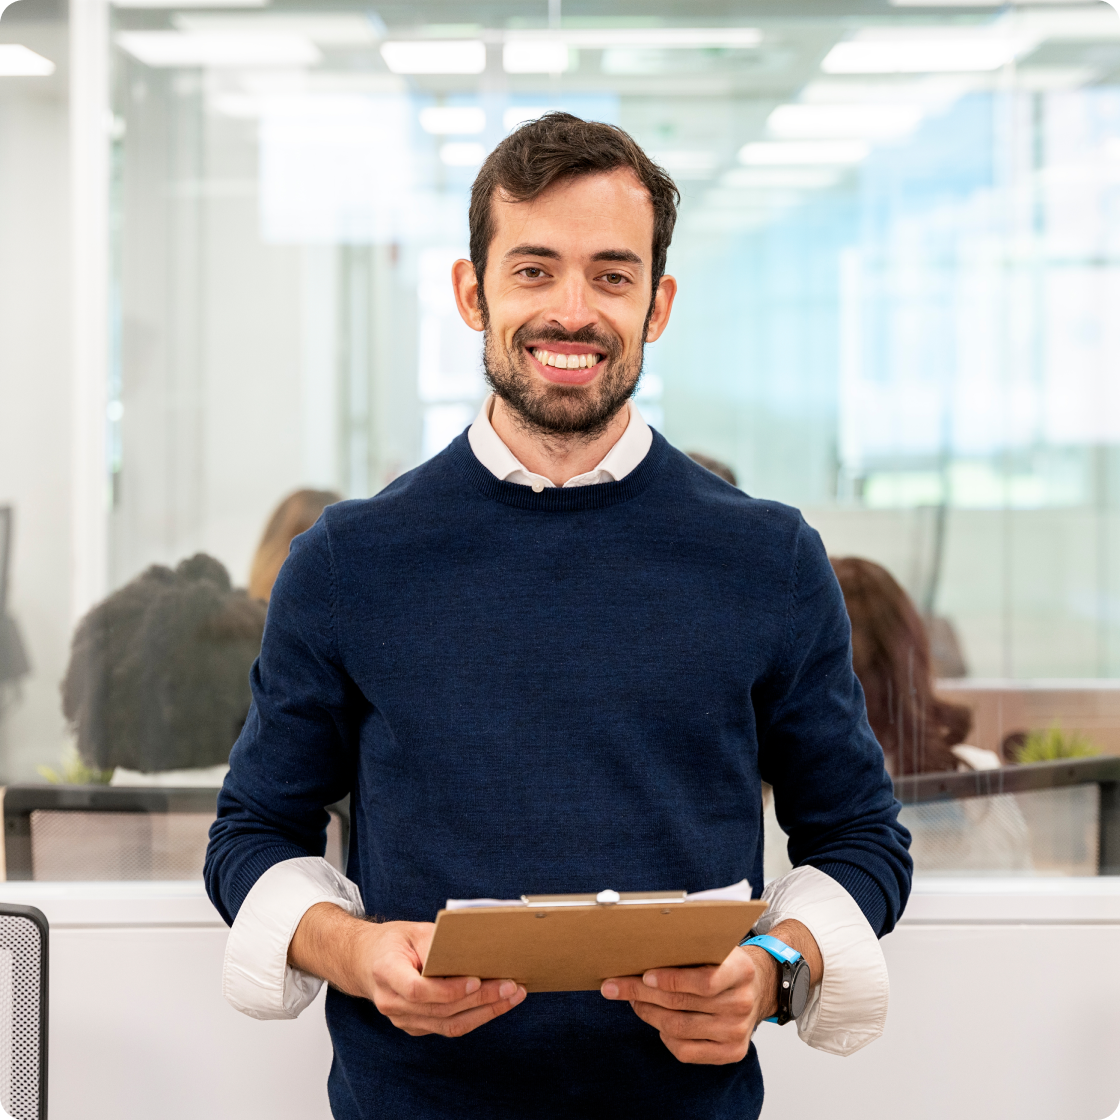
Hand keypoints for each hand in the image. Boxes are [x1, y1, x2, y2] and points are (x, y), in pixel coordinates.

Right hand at [288, 903, 525, 1038]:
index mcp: (386, 972)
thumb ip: (439, 942)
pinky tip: (496, 1004)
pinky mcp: (415, 1027)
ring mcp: (402, 1020)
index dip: (449, 989)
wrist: (365, 963)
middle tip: (510, 986)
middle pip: (441, 1010)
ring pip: (448, 1025)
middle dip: (480, 999)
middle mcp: (392, 1003)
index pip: (419, 990)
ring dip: (485, 1012)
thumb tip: (475, 947)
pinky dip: (475, 1016)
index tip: (475, 980)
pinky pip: (448, 1028)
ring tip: (512, 996)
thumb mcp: (413, 931)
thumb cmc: (392, 943)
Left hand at [600, 945, 776, 1064]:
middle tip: (616, 986)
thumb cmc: (725, 964)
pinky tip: (656, 1022)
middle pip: (682, 1004)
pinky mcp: (731, 1052)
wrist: (757, 990)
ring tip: (632, 1000)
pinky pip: (686, 1051)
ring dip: (648, 1013)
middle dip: (642, 993)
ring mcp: (738, 1031)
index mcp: (741, 970)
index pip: (704, 981)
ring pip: (679, 1028)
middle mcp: (742, 1003)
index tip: (645, 974)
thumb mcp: (716, 947)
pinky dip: (665, 1036)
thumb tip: (641, 949)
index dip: (672, 979)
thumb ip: (690, 948)